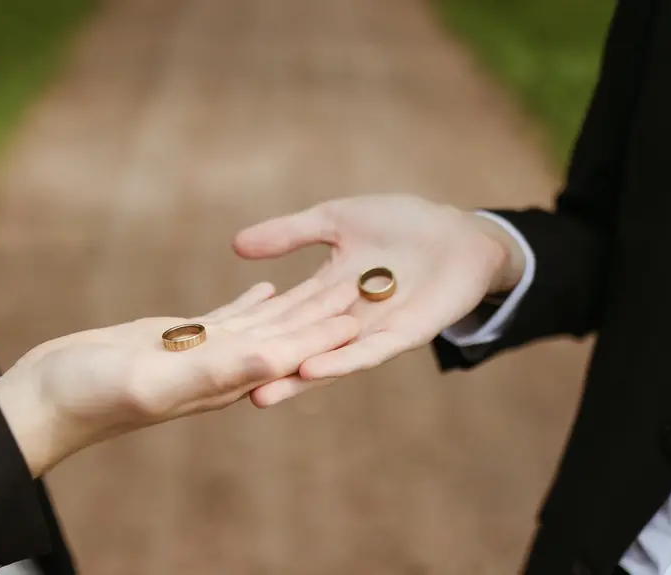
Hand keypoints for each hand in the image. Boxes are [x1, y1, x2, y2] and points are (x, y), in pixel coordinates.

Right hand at [0, 279, 359, 475]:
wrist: (48, 396)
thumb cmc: (92, 395)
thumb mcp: (155, 379)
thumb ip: (213, 371)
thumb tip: (274, 361)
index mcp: (220, 380)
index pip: (285, 354)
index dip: (324, 334)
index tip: (363, 313)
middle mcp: (218, 369)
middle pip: (283, 335)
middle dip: (322, 312)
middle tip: (363, 283)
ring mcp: (199, 353)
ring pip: (261, 323)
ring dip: (296, 304)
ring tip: (328, 279)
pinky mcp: (177, 339)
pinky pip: (227, 317)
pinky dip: (252, 302)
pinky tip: (268, 286)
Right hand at [232, 194, 526, 406]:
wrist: (457, 230)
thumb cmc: (399, 223)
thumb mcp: (334, 221)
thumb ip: (289, 234)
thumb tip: (236, 245)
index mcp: (324, 294)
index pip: (282, 317)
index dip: (252, 333)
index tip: (214, 352)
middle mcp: (343, 320)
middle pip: (300, 349)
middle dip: (267, 371)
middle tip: (225, 392)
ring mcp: (373, 331)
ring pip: (330, 360)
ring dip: (297, 378)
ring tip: (262, 395)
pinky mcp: (405, 334)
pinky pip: (371, 352)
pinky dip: (343, 361)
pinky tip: (315, 369)